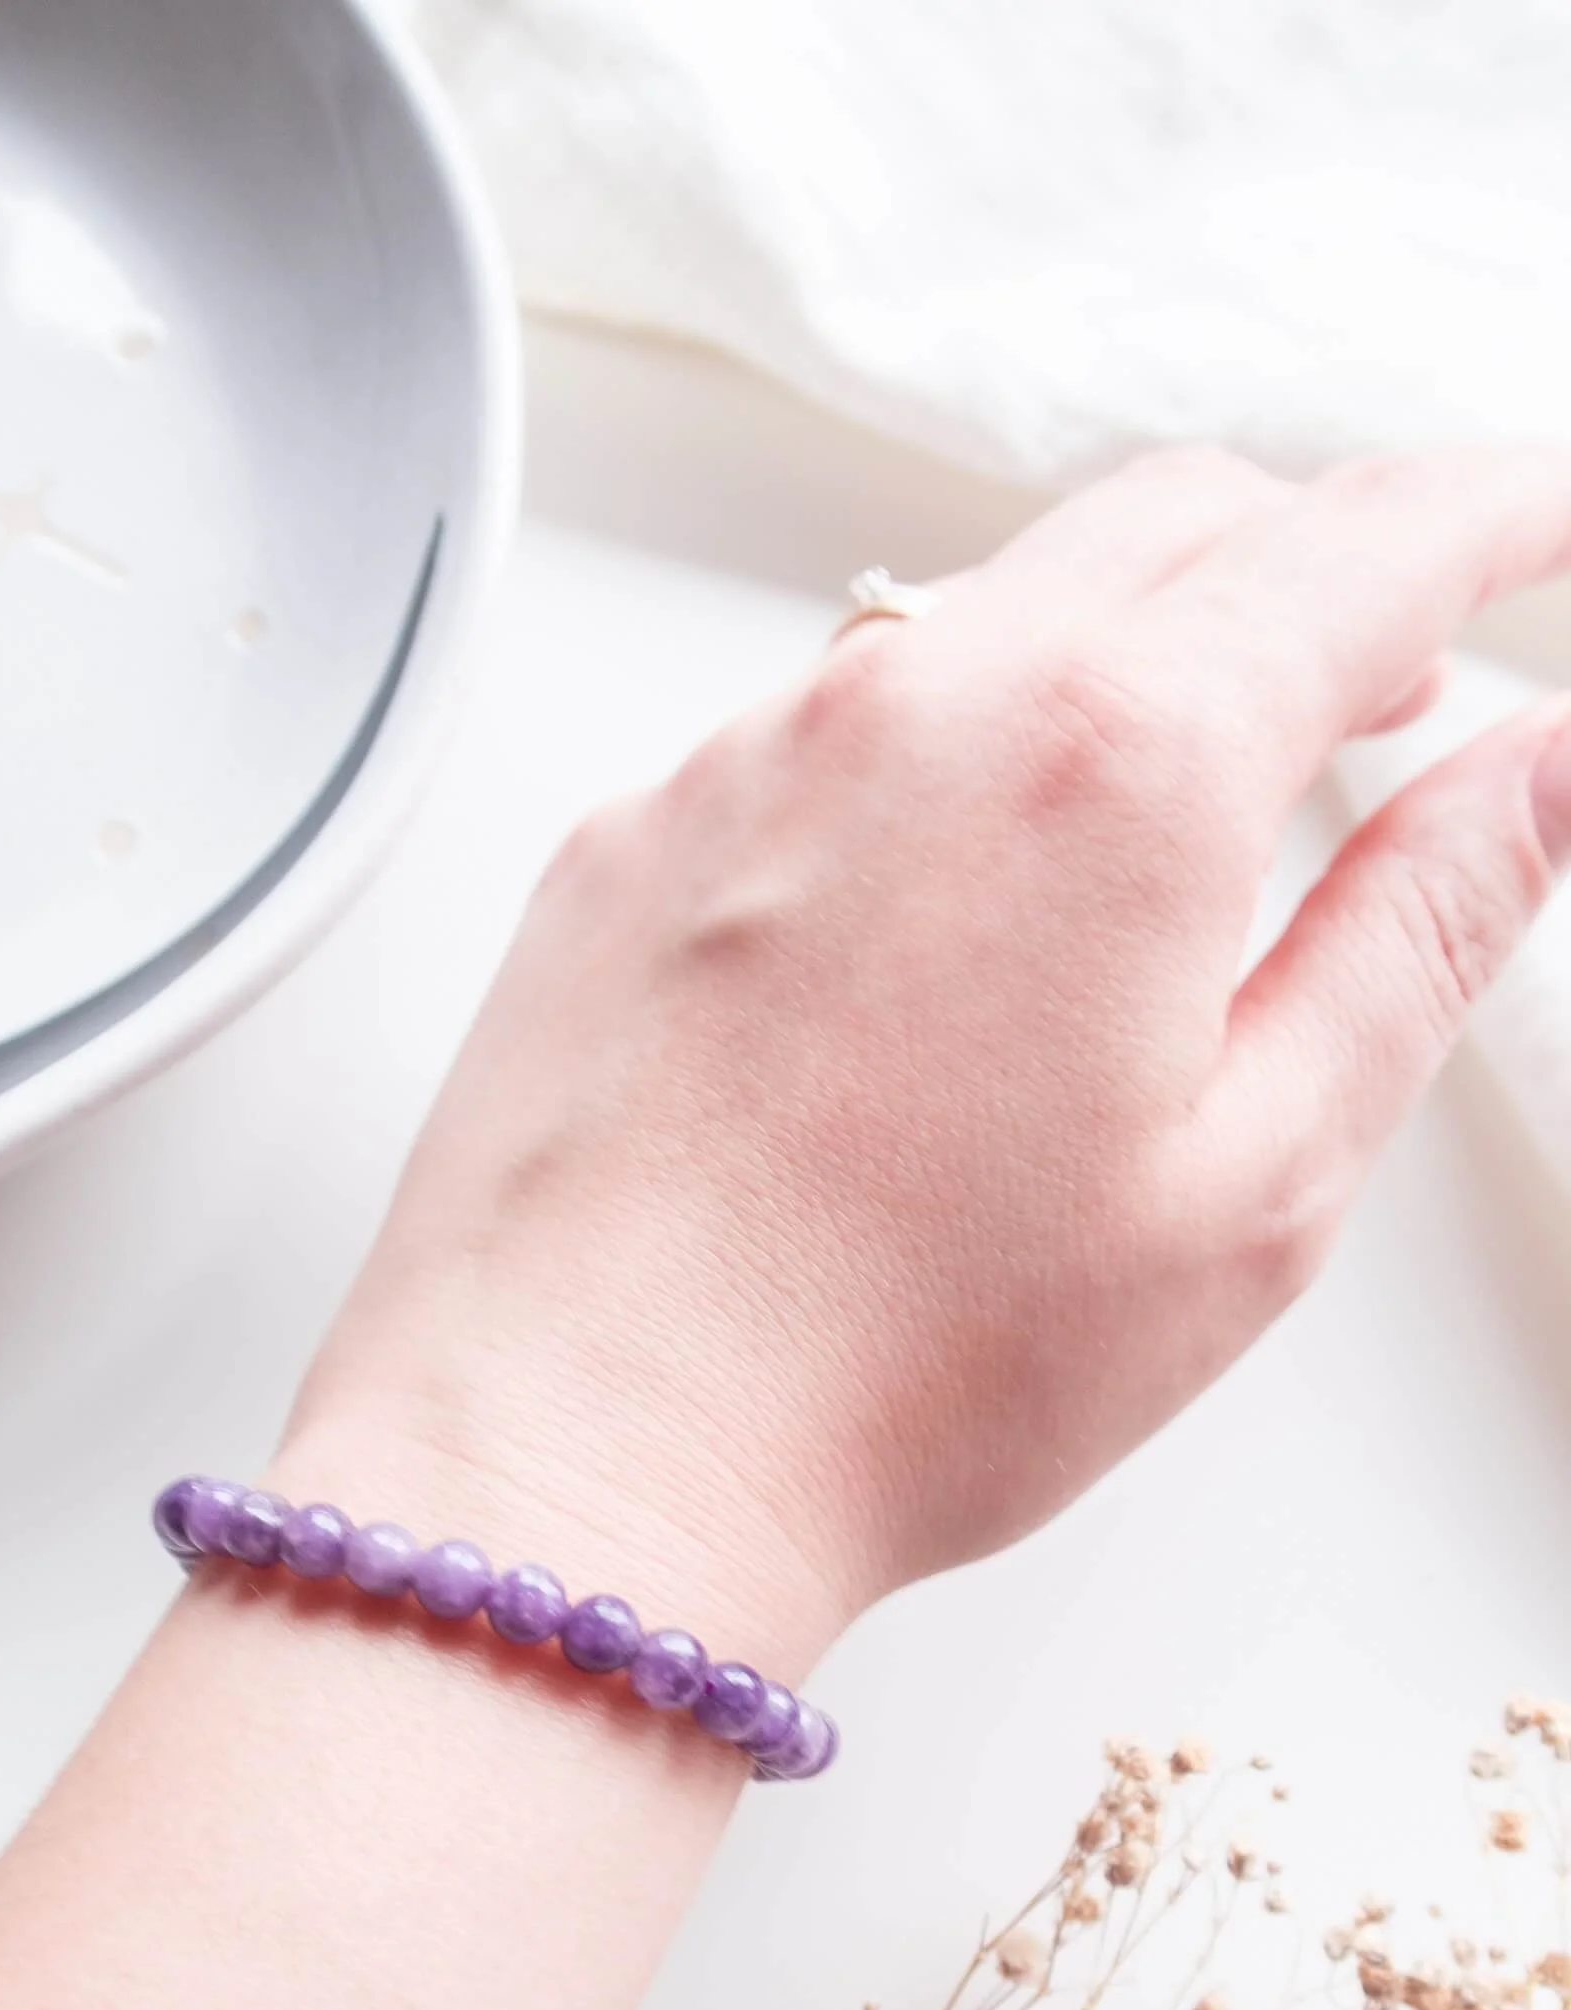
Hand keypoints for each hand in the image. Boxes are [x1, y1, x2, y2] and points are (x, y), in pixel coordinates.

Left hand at [288, 448, 1570, 1670]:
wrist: (582, 1449)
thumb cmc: (901, 1363)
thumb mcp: (1259, 1174)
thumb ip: (1424, 929)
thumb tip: (1539, 770)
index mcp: (1120, 763)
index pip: (1364, 544)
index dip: (1489, 512)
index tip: (1538, 519)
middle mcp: (919, 701)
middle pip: (1173, 525)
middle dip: (1315, 563)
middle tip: (1395, 672)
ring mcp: (749, 752)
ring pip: (985, 608)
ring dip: (1118, 652)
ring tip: (1176, 802)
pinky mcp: (633, 831)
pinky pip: (823, 720)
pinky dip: (939, 749)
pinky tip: (951, 901)